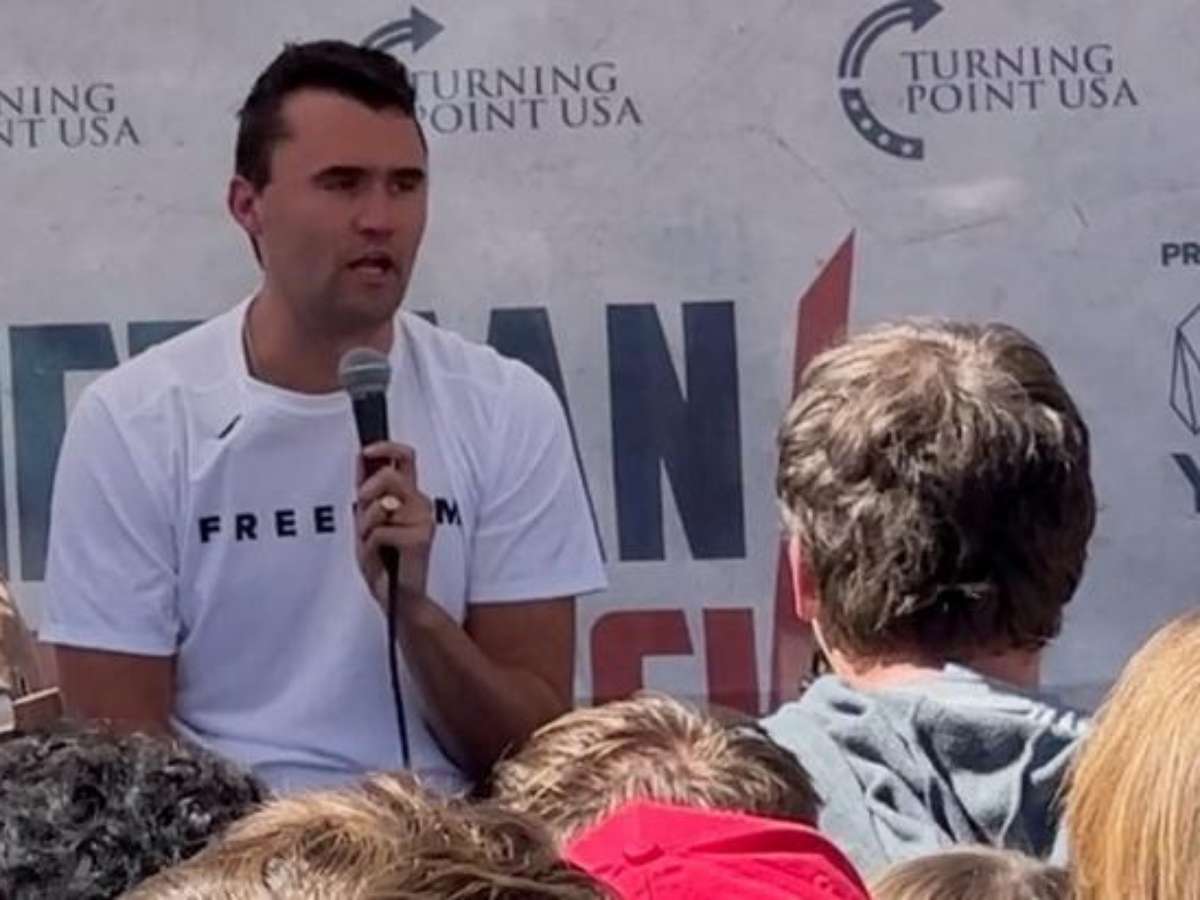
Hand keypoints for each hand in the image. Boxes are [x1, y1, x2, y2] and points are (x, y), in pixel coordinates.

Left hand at [355, 441, 433, 610]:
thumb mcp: (368, 520)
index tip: (366, 451)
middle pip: (389, 476)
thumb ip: (368, 491)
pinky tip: (380, 557)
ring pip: (381, 505)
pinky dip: (370, 546)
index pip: (406, 457)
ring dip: (366, 526)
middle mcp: (421, 503)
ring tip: (373, 544)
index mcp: (410, 496)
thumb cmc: (385, 560)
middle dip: (366, 492)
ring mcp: (424, 520)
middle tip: (363, 515)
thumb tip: (361, 458)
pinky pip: (380, 531)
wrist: (399, 597)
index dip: (386, 447)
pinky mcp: (421, 538)